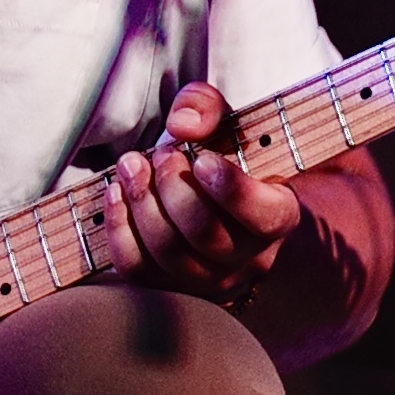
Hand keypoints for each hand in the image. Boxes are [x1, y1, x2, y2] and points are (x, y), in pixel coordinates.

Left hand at [103, 75, 300, 305]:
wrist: (205, 193)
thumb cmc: (219, 155)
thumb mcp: (221, 119)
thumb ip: (206, 107)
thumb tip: (183, 126)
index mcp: (278, 215)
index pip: (265, 217)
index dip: (231, 190)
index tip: (202, 160)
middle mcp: (249, 258)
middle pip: (207, 235)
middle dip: (174, 187)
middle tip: (162, 154)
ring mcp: (209, 280)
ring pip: (170, 253)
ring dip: (143, 202)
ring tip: (132, 165)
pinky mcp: (170, 287)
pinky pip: (138, 268)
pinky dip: (119, 228)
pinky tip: (116, 193)